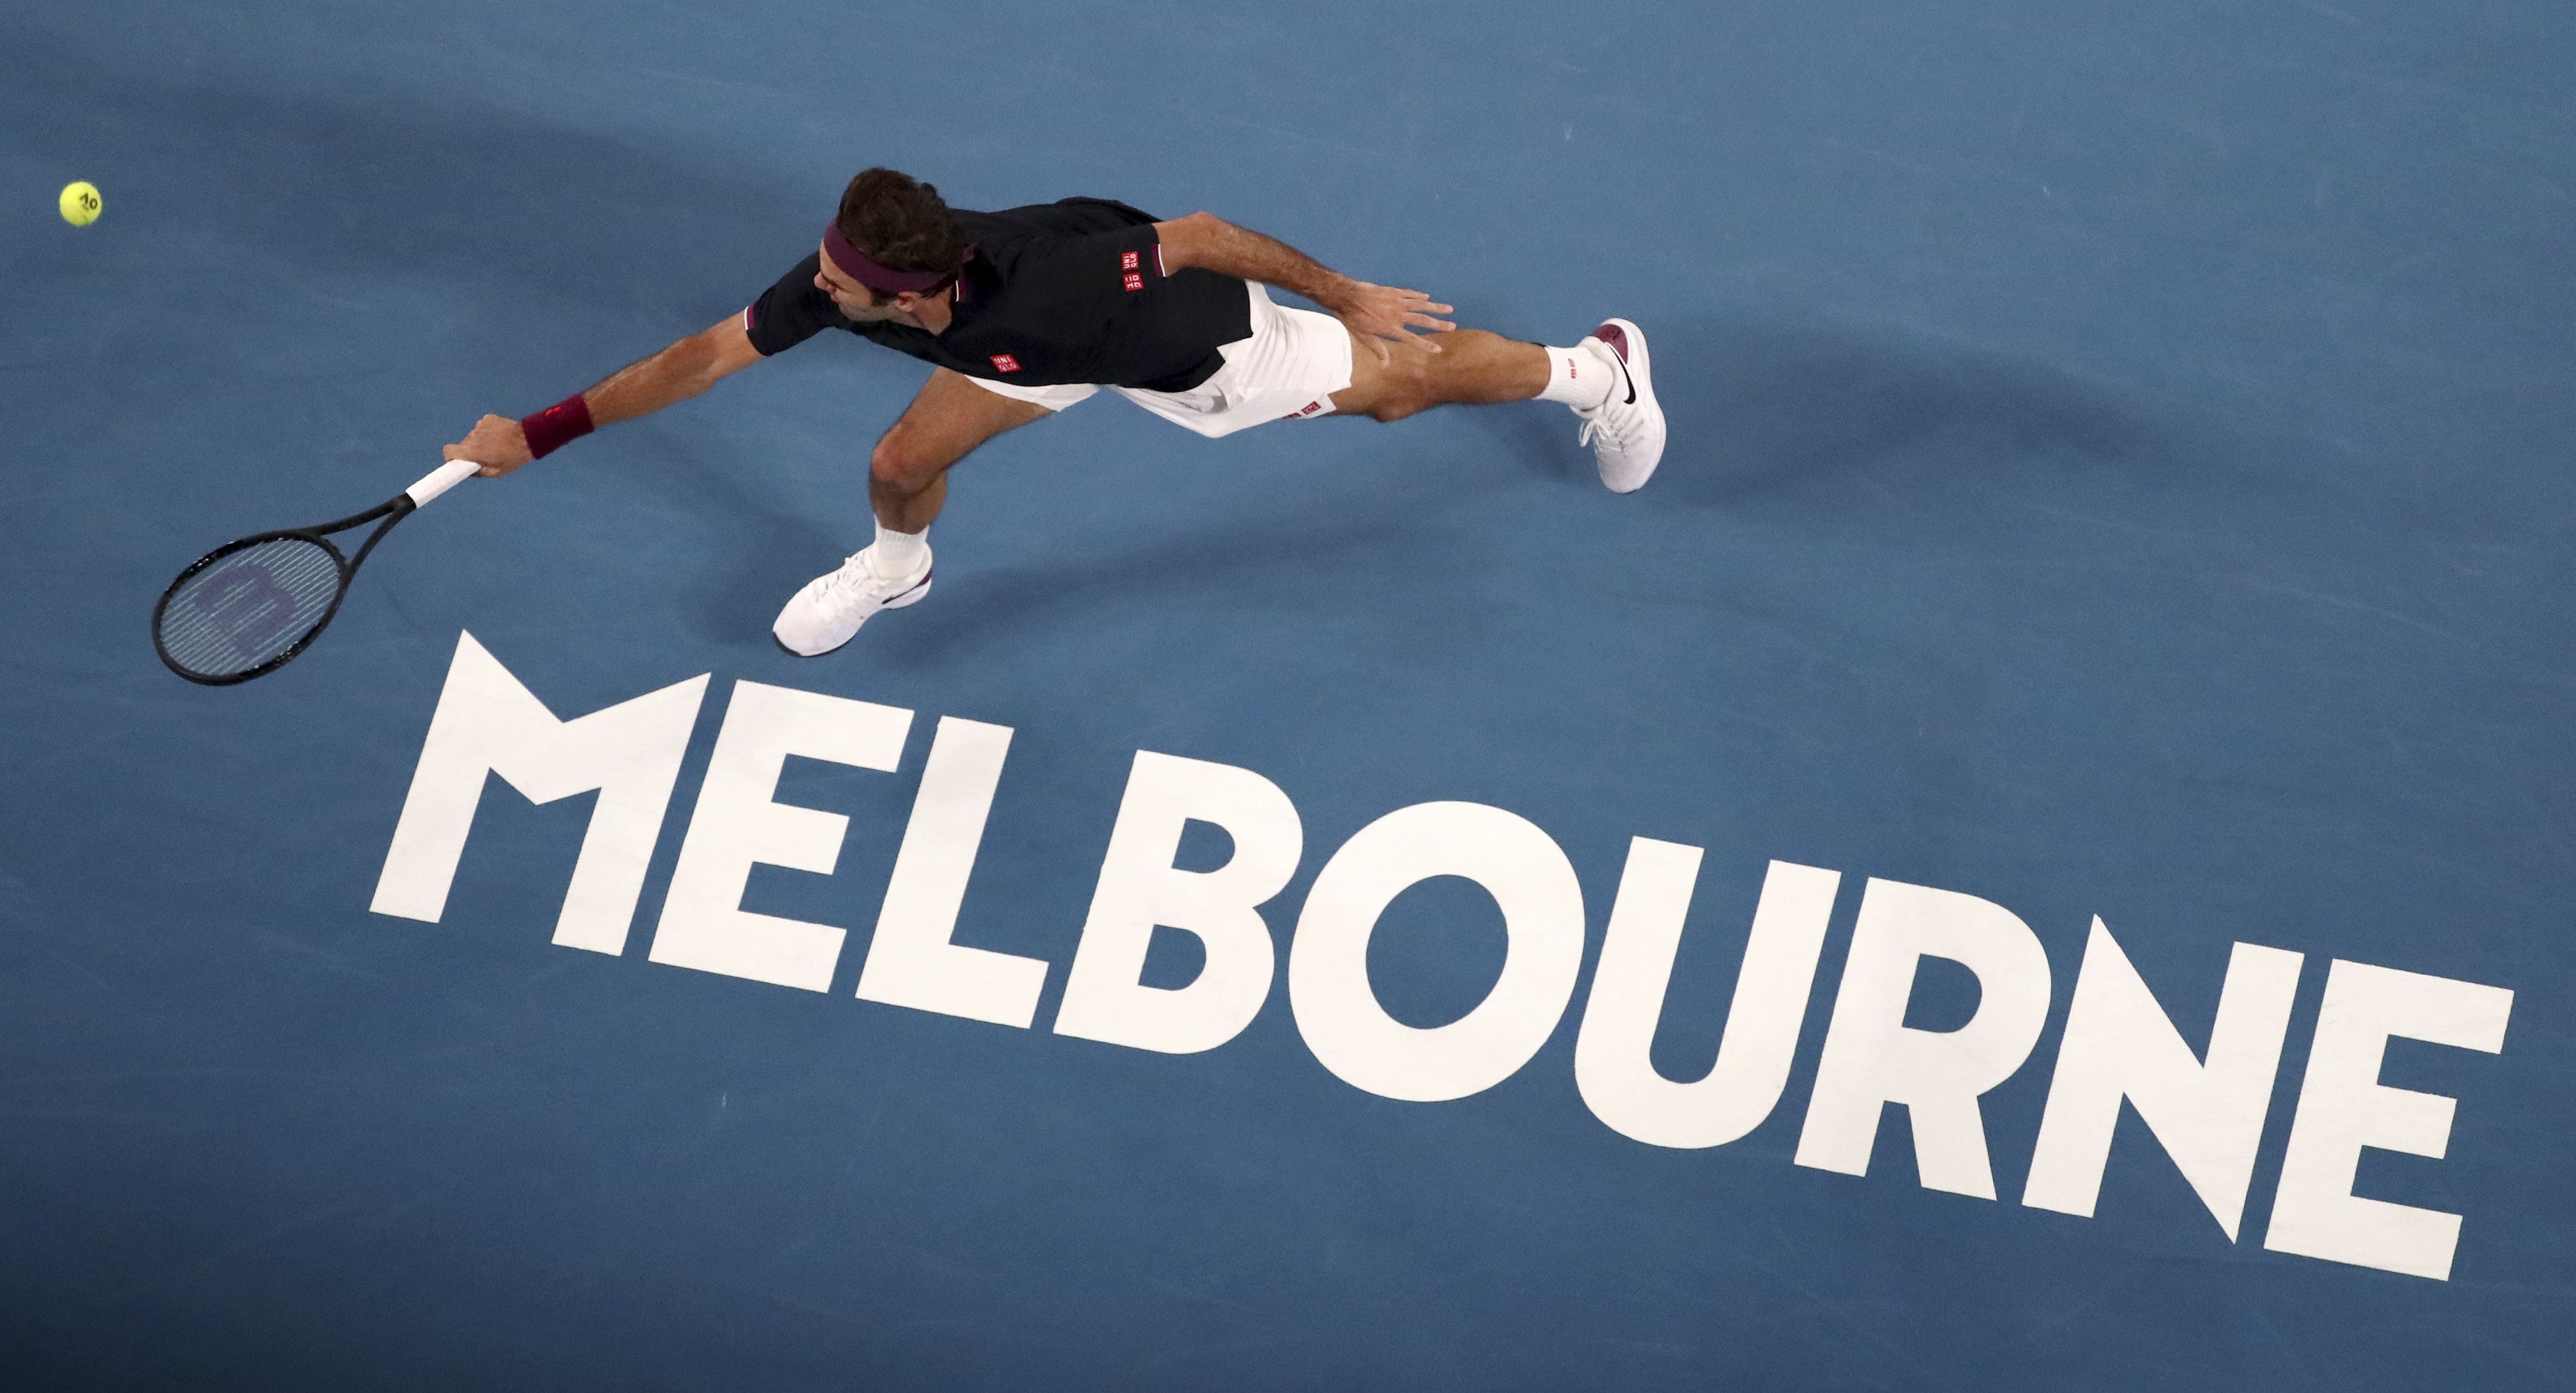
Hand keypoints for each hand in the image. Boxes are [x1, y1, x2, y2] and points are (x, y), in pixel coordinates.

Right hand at [445, 415, 533, 475]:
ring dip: (480, 441)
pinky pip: (481, 427)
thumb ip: (478, 473)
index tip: (456, 461)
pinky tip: (499, 436)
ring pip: (473, 436)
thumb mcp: (496, 472)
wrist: (529, 438)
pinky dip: (487, 432)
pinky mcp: (487, 419)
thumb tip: (465, 473)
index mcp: (473, 451)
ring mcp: (480, 426)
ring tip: (496, 445)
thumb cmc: (514, 458)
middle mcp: (473, 437)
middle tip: (484, 456)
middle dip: (470, 451)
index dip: (450, 457)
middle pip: (463, 445)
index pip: (449, 451)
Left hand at [1327, 281, 1456, 362]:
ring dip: (1436, 307)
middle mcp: (1398, 315)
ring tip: (1449, 309)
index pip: (1413, 339)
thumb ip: (1378, 349)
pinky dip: (1419, 296)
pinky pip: (1410, 294)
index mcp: (1391, 328)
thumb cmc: (1352, 318)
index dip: (1426, 345)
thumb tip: (1387, 365)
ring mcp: (1397, 302)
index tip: (1439, 350)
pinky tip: (1427, 297)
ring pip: (1421, 305)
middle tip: (1453, 326)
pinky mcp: (1394, 292)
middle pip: (1423, 320)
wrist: (1347, 296)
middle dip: (1439, 324)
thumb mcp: (1363, 337)